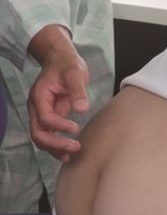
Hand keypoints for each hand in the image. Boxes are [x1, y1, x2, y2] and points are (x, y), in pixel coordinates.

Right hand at [27, 25, 89, 161]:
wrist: (61, 59)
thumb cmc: (67, 64)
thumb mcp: (75, 73)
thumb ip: (78, 90)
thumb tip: (82, 108)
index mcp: (40, 96)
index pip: (45, 118)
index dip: (59, 126)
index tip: (75, 128)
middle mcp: (37, 107)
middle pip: (38, 133)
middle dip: (55, 144)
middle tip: (75, 147)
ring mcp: (42, 113)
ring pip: (41, 137)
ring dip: (54, 148)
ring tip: (71, 155)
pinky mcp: (50, 116)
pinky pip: (49, 135)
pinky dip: (56, 145)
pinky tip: (68, 152)